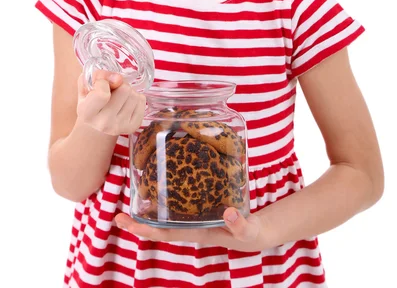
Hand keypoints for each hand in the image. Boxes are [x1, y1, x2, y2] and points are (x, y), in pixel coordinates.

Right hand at [76, 69, 145, 135]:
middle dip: (119, 84)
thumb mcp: (88, 84)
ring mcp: (119, 127)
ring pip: (134, 94)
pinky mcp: (133, 126)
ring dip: (128, 90)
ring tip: (119, 96)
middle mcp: (103, 124)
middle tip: (112, 90)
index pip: (102, 94)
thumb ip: (98, 76)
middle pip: (124, 89)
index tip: (100, 83)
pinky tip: (126, 103)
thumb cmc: (91, 98)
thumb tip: (119, 79)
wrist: (99, 119)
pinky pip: (142, 100)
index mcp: (86, 114)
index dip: (103, 82)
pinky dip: (136, 97)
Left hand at [114, 208, 273, 251]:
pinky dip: (163, 201)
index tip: (129, 225)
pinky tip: (157, 188)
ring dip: (148, 211)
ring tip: (131, 198)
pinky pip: (175, 207)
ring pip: (164, 217)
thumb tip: (229, 213)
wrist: (254, 233)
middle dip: (138, 224)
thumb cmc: (249, 233)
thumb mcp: (248, 230)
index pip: (166, 233)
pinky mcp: (197, 210)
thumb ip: (240, 224)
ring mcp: (192, 219)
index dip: (146, 230)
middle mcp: (190, 227)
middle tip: (117, 215)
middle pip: (158, 227)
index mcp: (197, 232)